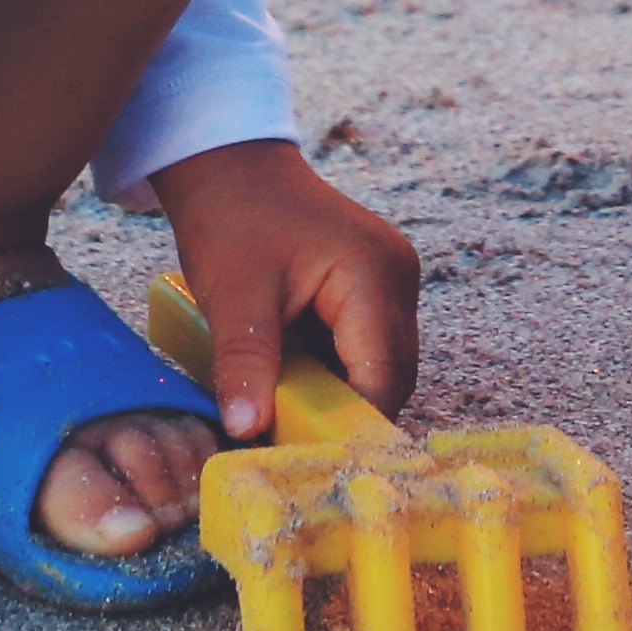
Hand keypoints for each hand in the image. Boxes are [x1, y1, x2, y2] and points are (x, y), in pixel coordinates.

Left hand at [145, 139, 420, 439]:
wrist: (232, 166)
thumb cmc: (232, 218)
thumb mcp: (233, 295)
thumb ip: (245, 364)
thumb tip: (245, 432)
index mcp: (375, 274)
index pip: (381, 376)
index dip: (348, 426)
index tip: (304, 463)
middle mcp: (399, 279)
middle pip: (389, 377)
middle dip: (344, 417)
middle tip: (291, 451)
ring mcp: (392, 284)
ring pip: (380, 368)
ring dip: (339, 397)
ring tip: (289, 424)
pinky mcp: (376, 290)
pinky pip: (365, 350)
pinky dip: (334, 375)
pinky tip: (296, 389)